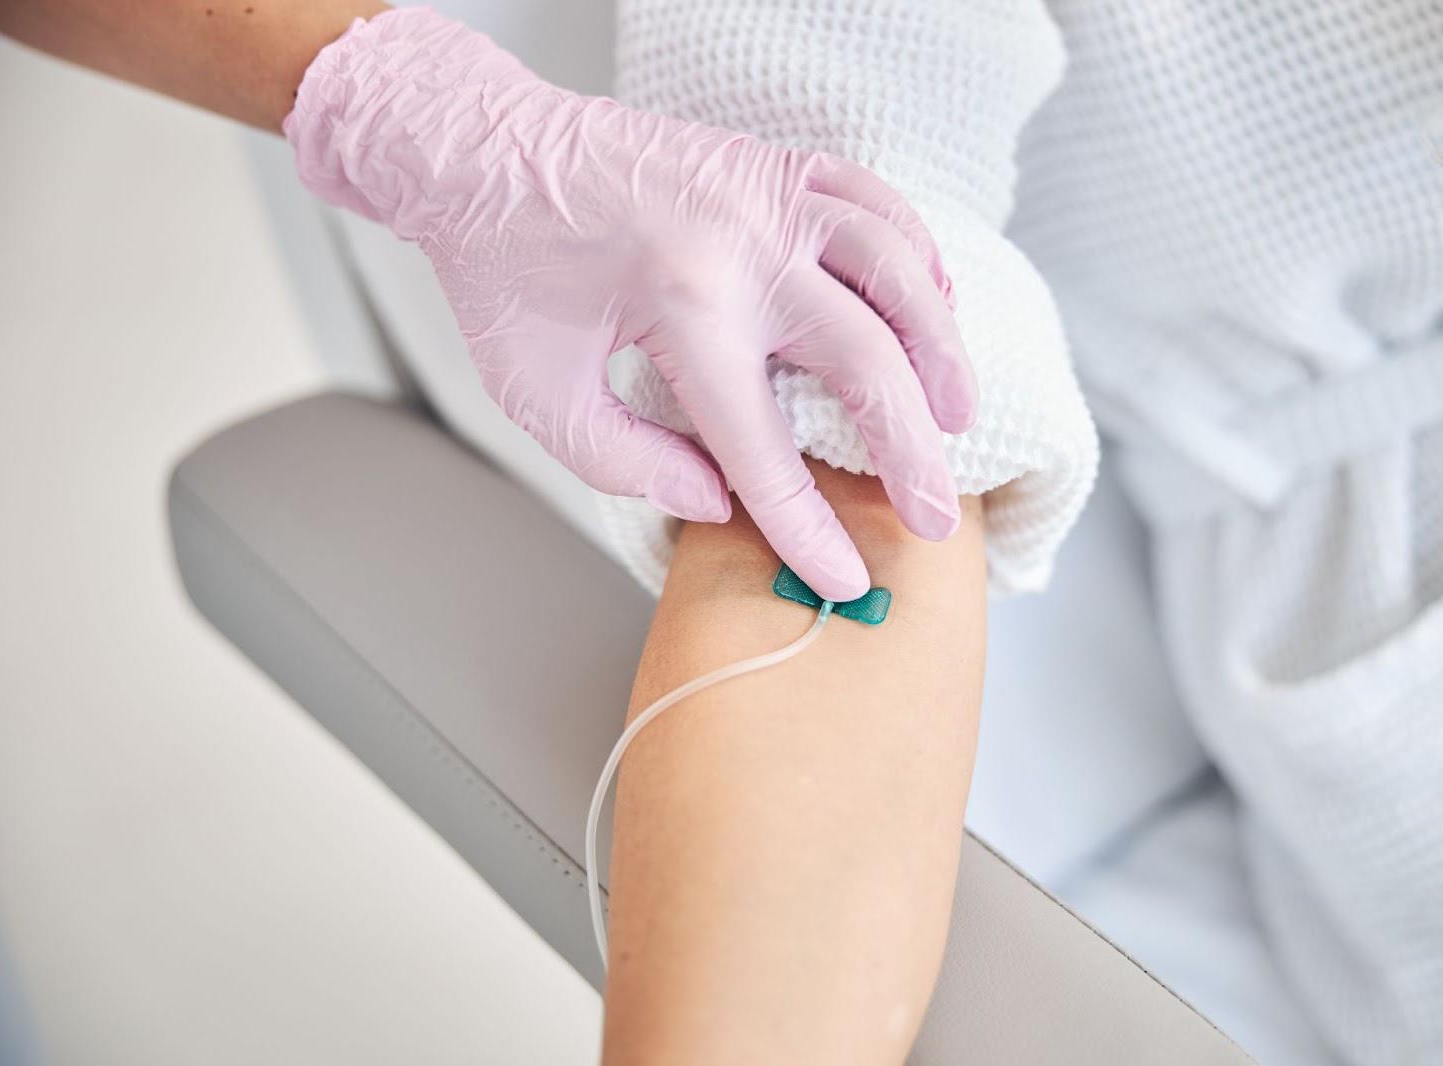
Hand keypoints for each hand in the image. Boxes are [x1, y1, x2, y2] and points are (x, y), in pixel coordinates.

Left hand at [284, 7, 973, 600]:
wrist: (483, 150)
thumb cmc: (504, 272)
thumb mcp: (539, 393)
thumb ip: (629, 464)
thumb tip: (719, 501)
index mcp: (683, 310)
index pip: (765, 449)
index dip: (808, 528)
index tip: (846, 578)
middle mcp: (744, 246)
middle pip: (866, 362)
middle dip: (910, 452)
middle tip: (931, 514)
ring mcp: (769, 194)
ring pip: (898, 270)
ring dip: (941, 348)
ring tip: (958, 413)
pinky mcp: (774, 162)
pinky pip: (877, 201)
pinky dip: (920, 255)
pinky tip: (934, 305)